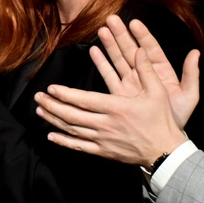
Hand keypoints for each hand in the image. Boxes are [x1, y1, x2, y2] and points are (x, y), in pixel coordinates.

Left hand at [38, 46, 190, 166]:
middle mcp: (106, 124)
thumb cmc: (161, 121)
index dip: (65, 94)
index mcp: (116, 107)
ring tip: (40, 111)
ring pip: (72, 130)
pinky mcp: (103, 151)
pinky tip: (51, 136)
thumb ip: (146, 70)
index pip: (84, 100)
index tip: (51, 88)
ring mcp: (103, 140)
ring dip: (54, 120)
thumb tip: (140, 50)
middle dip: (52, 106)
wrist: (165, 152)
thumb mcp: (157, 92)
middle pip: (72, 115)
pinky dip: (64, 141)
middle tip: (38, 98)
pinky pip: (79, 147)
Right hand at [87, 16, 199, 129]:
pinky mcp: (119, 94)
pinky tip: (94, 51)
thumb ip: (191, 75)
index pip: (151, 49)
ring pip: (119, 59)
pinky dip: (102, 63)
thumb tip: (195, 52)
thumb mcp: (189, 96)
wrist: (162, 140)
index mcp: (161, 72)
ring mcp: (131, 83)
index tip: (134, 23)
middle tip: (112, 19)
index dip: (142, 36)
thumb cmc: (177, 118)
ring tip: (102, 30)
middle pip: (131, 50)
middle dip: (122, 34)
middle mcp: (144, 74)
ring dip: (110, 45)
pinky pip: (109, 75)